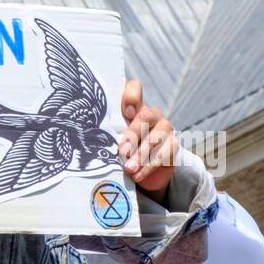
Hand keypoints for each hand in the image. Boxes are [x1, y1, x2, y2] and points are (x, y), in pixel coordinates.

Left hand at [118, 80, 177, 204]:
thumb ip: (106, 132)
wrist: (140, 171)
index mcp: (133, 106)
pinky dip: (149, 166)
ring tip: (128, 168)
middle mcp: (151, 114)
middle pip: (146, 116)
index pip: (135, 88)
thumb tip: (90, 138)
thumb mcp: (111, 139)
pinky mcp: (173, 145)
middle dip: (133, 134)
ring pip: (157, 136)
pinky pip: (165, 154)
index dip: (131, 96)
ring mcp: (164, 128)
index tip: (125, 112)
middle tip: (122, 151)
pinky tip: (137, 175)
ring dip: (141, 154)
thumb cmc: (120, 150)